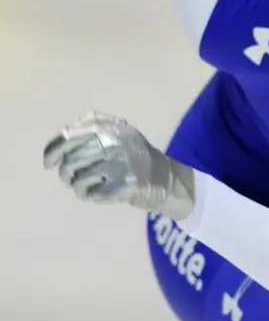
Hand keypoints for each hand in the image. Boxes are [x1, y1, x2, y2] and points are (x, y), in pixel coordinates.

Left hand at [43, 111, 194, 219]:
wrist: (167, 177)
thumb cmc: (135, 155)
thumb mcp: (119, 131)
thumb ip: (93, 124)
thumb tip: (63, 137)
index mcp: (110, 127)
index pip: (69, 138)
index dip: (53, 152)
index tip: (49, 163)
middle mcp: (115, 141)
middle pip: (70, 162)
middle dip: (67, 174)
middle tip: (73, 178)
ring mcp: (121, 163)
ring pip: (78, 180)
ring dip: (79, 187)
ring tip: (88, 186)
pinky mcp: (125, 184)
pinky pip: (92, 193)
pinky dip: (91, 195)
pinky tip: (100, 192)